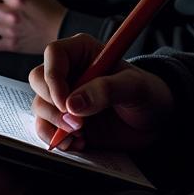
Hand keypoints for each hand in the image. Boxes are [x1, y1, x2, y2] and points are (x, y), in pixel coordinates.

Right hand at [28, 33, 174, 151]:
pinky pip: (45, 126)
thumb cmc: (147, 94)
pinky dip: (55, 139)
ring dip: (53, 124)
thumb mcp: (134, 87)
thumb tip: (73, 104)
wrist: (154, 120)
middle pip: (39, 80)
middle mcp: (68, 71)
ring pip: (39, 105)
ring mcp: (64, 96)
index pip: (54, 54)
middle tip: (77, 123)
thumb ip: (106, 90)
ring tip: (80, 135)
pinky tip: (78, 143)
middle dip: (52, 105)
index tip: (65, 104)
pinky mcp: (64, 119)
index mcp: (82, 51)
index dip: (53, 77)